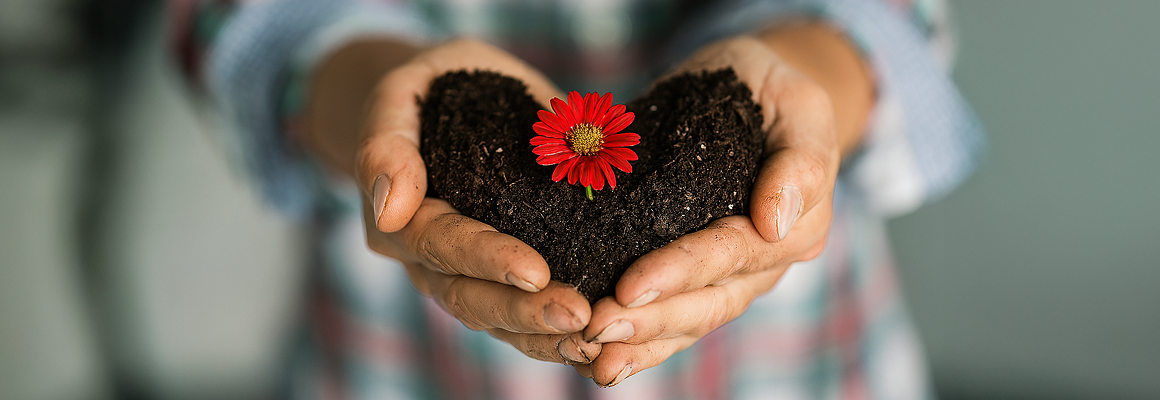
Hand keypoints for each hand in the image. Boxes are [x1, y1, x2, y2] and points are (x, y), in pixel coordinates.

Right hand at [305, 38, 600, 365]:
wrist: (443, 103)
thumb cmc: (427, 91)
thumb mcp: (397, 97)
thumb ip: (386, 145)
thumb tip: (391, 209)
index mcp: (401, 218)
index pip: (442, 246)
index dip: (487, 260)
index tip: (536, 271)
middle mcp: (426, 260)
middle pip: (469, 297)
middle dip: (524, 311)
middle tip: (578, 315)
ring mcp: (460, 277)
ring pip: (497, 319)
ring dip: (543, 334)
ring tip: (593, 338)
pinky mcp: (497, 281)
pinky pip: (520, 320)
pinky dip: (554, 338)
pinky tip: (595, 347)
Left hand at [576, 26, 872, 386]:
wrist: (754, 90)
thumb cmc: (771, 88)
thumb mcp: (798, 102)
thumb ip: (799, 160)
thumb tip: (775, 223)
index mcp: (798, 222)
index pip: (733, 253)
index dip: (682, 271)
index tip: (631, 286)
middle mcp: (769, 260)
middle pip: (710, 300)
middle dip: (651, 319)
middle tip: (596, 325)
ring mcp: (738, 276)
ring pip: (691, 320)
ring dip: (642, 341)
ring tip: (593, 353)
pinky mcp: (704, 278)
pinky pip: (676, 319)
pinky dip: (643, 345)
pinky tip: (603, 363)